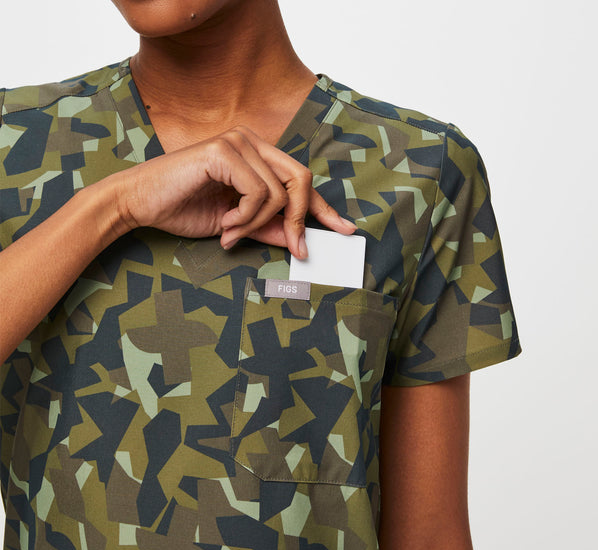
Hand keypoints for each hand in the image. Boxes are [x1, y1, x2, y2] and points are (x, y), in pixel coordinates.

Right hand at [111, 125, 355, 257]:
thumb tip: (301, 241)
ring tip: (232, 232)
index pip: (300, 181)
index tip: (345, 231)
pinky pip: (258, 192)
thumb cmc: (183, 210)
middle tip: (294, 247)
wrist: (140, 204)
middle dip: (300, 218)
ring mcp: (238, 141)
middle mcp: (251, 141)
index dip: (324, 208)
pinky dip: (246, 217)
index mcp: (255, 155)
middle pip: (302, 178)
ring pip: (279, 192)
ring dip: (258, 224)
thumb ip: (268, 227)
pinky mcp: (224, 150)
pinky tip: (225, 224)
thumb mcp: (238, 225)